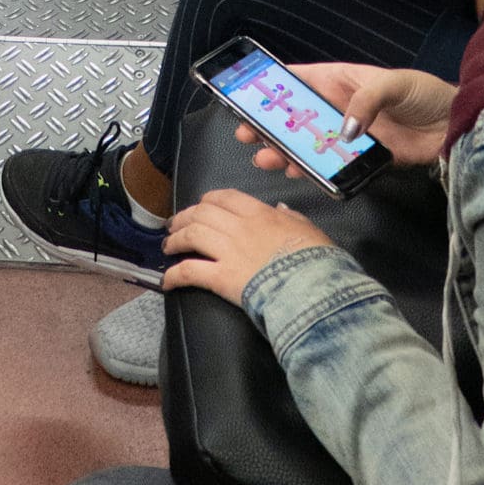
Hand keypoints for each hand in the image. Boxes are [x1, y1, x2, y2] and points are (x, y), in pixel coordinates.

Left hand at [163, 188, 331, 306]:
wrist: (313, 287)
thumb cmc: (316, 260)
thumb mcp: (308, 229)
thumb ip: (291, 217)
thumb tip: (281, 210)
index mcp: (259, 213)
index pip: (224, 197)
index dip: (207, 200)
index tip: (200, 206)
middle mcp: (238, 227)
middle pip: (202, 213)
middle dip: (184, 217)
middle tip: (175, 225)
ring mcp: (228, 251)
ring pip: (192, 235)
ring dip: (176, 239)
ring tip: (168, 246)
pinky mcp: (222, 278)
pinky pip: (191, 271)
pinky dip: (174, 275)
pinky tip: (166, 280)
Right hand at [236, 62, 456, 178]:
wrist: (456, 125)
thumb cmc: (426, 93)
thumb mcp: (395, 84)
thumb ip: (366, 102)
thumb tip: (344, 129)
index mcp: (341, 80)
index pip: (299, 79)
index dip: (272, 85)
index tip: (246, 94)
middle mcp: (338, 107)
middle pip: (295, 116)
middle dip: (269, 124)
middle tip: (247, 134)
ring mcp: (348, 134)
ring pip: (307, 143)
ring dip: (285, 151)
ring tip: (267, 158)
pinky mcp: (361, 158)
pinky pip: (331, 165)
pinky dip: (314, 171)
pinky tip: (299, 174)